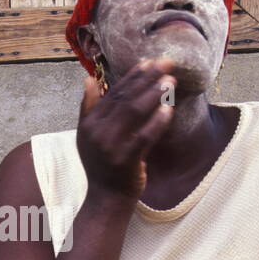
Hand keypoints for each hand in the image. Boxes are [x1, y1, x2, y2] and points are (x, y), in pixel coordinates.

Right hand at [76, 57, 174, 200]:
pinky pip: (144, 137)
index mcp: (89, 122)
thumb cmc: (102, 164)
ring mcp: (110, 146)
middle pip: (125, 98)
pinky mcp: (125, 160)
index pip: (114, 93)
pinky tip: (169, 109)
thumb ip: (89, 107)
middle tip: (167, 63)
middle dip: (147, 79)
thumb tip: (88, 79)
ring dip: (154, 94)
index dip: (133, 76)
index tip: (149, 61)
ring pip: (134, 113)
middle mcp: (96, 131)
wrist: (106, 198)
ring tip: (170, 81)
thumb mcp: (87, 135)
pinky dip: (157, 122)